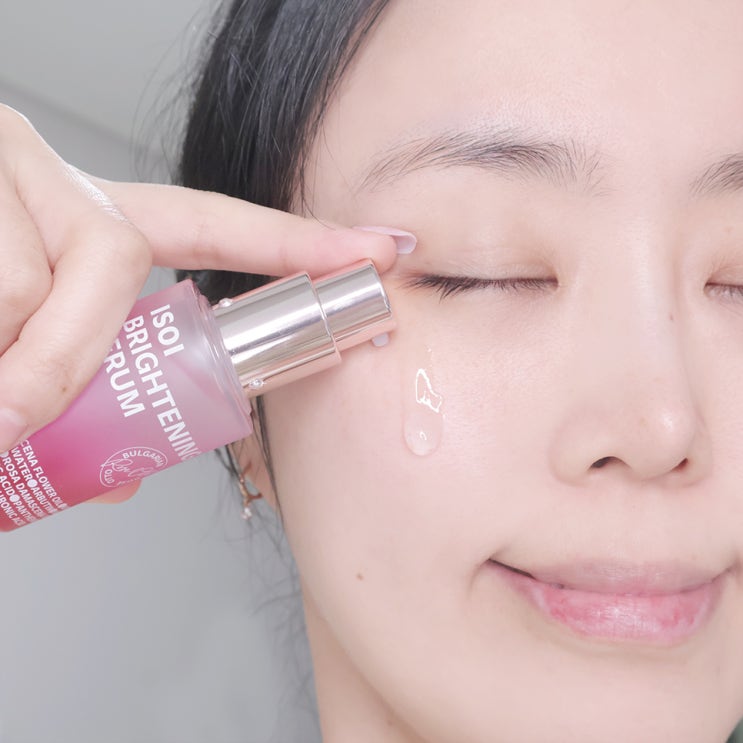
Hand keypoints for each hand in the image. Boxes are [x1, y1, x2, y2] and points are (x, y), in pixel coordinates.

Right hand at [0, 105, 403, 501]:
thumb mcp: (27, 345)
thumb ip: (82, 403)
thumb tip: (118, 486)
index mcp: (103, 224)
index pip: (226, 227)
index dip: (305, 243)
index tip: (380, 253)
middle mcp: (68, 185)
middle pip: (108, 269)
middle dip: (62, 361)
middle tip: (12, 416)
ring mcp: (17, 169)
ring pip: (27, 286)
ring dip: (0, 358)